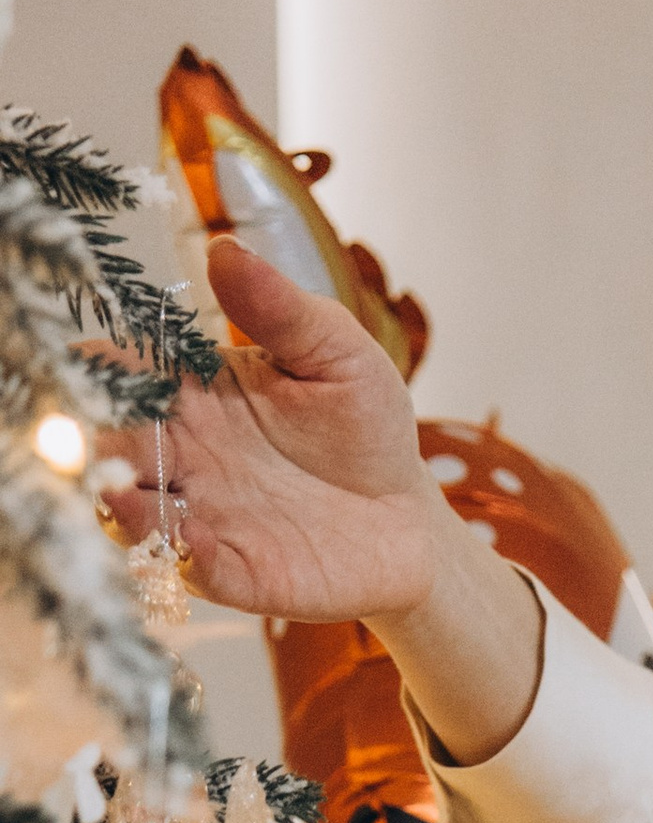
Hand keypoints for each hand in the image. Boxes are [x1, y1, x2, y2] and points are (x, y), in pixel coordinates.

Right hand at [98, 237, 451, 625]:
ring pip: (134, 511)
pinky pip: (195, 568)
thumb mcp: (334, 352)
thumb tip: (225, 250)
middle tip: (75, 436)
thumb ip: (280, 310)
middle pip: (111, 446)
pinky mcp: (240, 572)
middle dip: (86, 442)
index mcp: (191, 391)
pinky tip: (190, 539)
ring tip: (116, 492)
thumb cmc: (364, 422)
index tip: (79, 362)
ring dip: (116, 504)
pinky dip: (184, 555)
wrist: (409, 511)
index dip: (95, 368)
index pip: (124, 372)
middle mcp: (182, 454)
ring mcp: (205, 516)